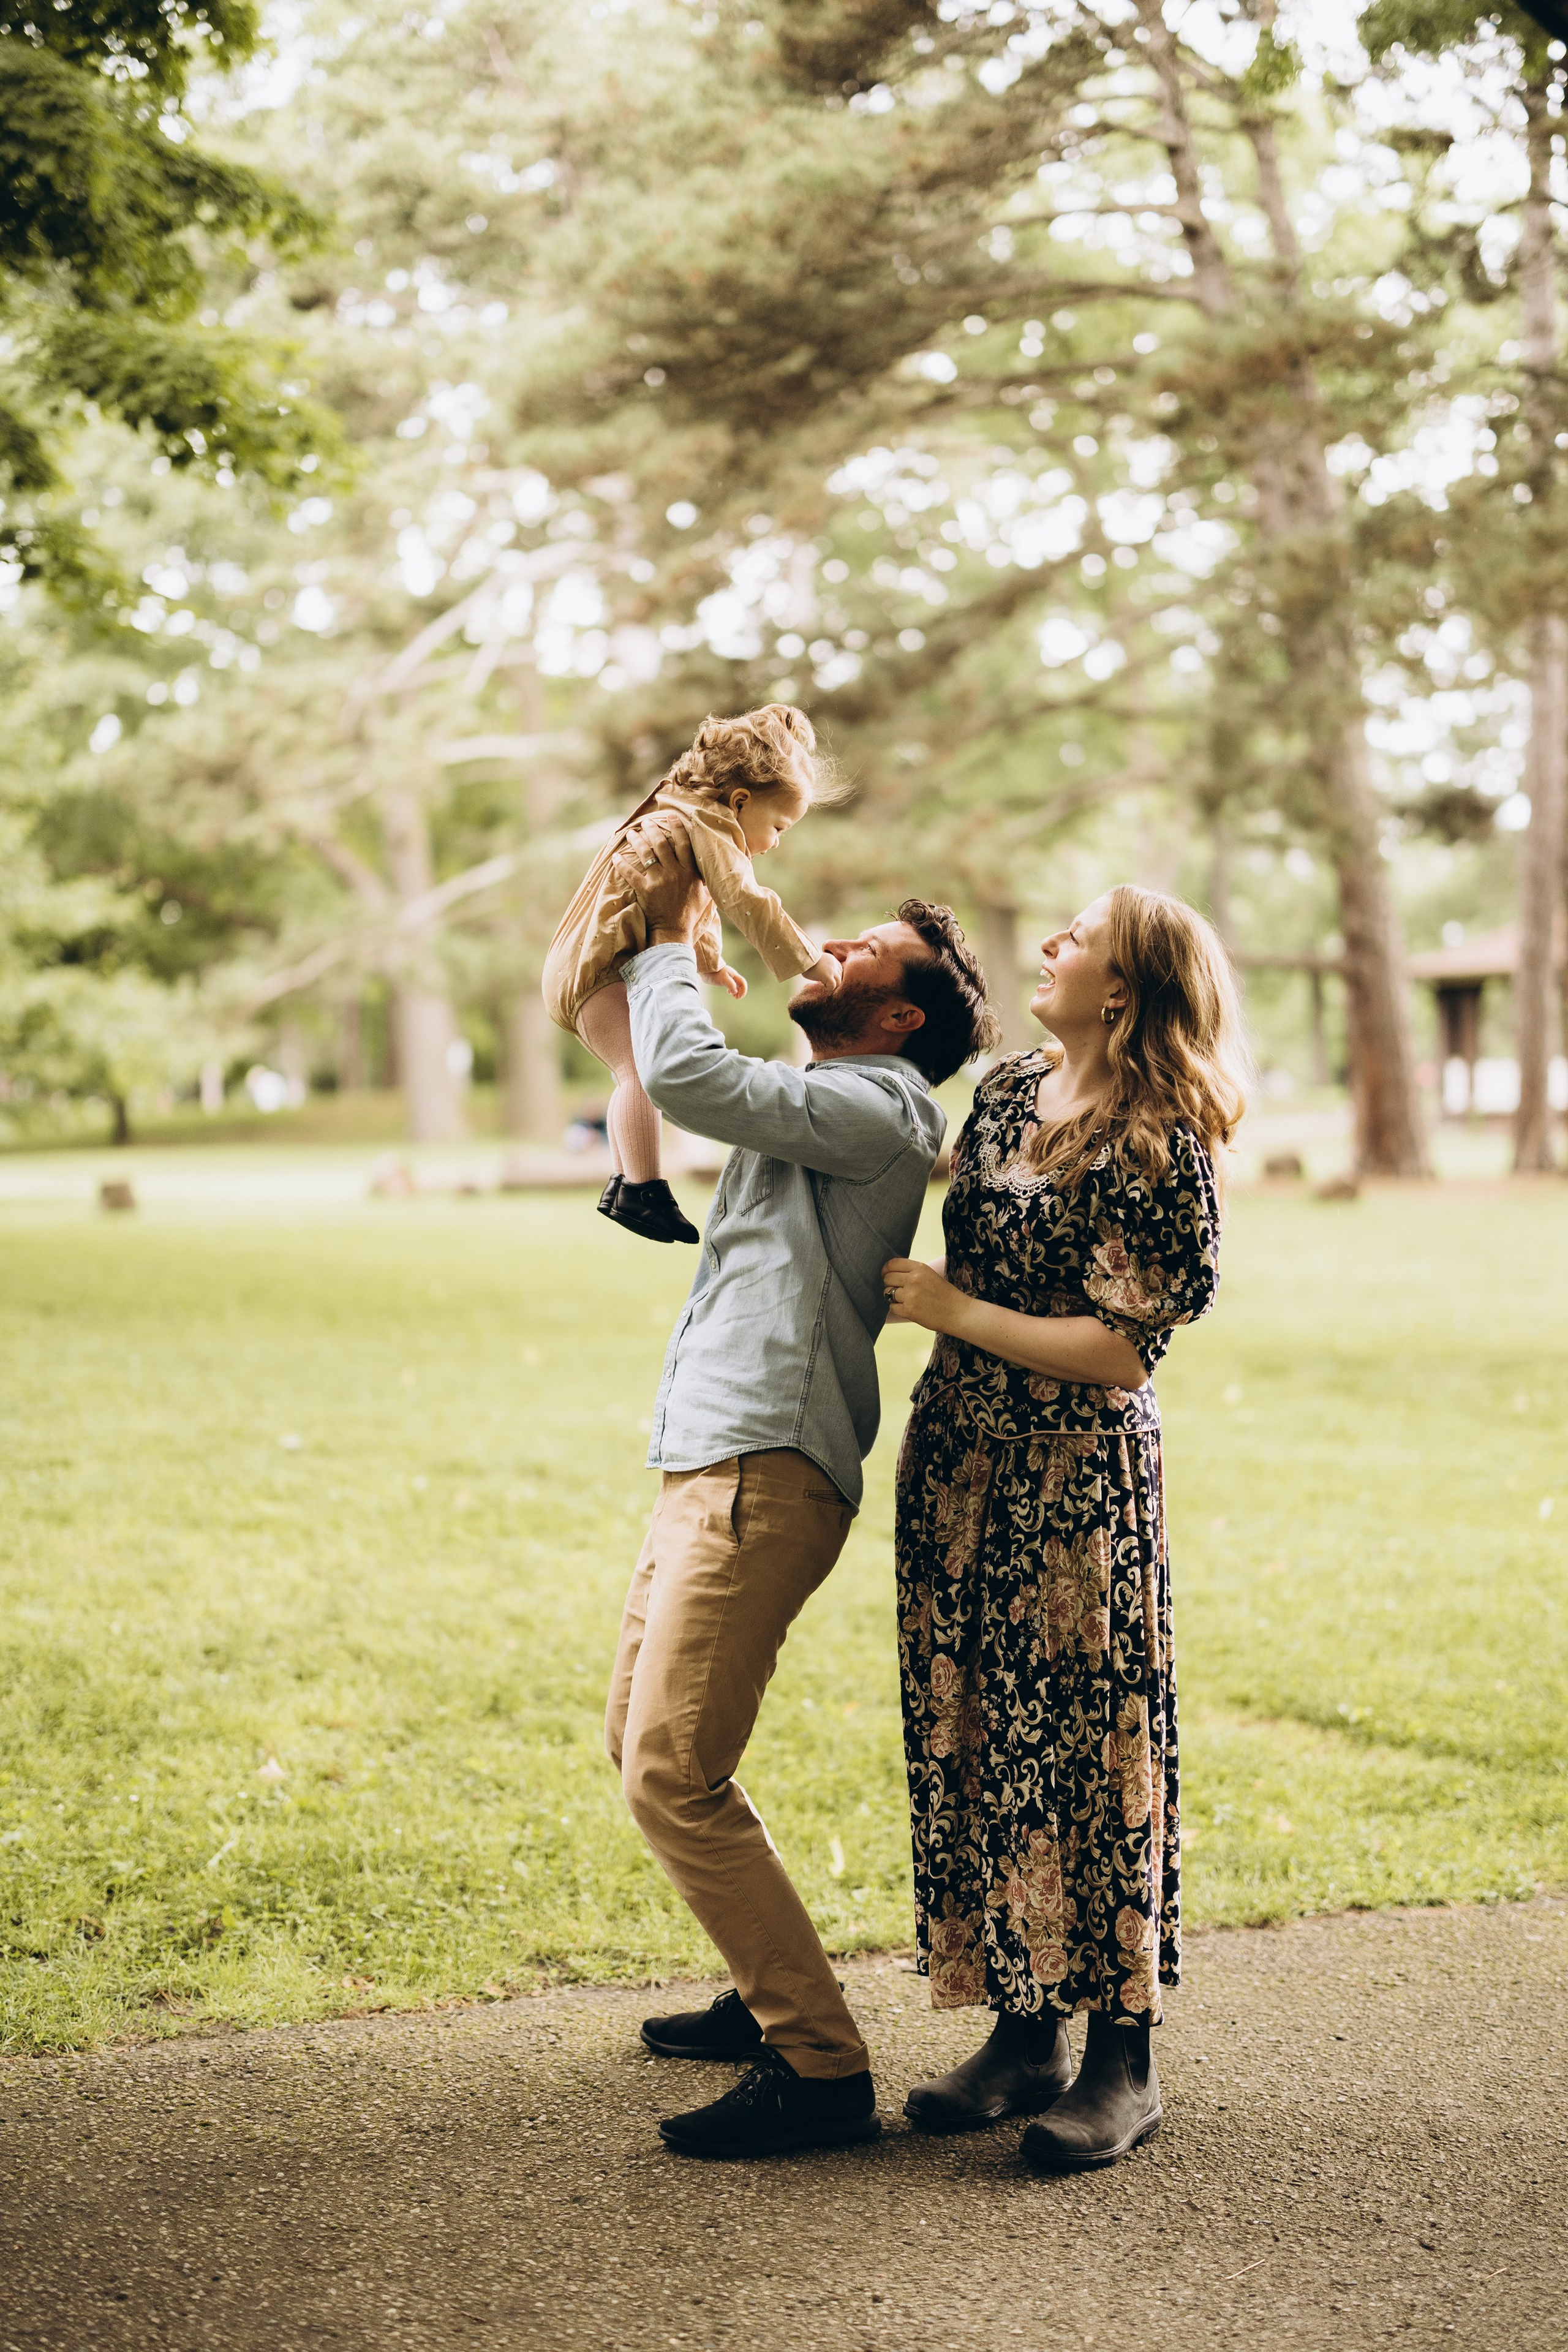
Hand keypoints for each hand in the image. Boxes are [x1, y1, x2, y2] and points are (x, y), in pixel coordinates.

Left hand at [615, 816, 702, 943]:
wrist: (674, 931)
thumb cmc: (690, 913)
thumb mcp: (706, 894)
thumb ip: (706, 878)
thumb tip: (714, 866)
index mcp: (690, 872)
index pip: (683, 843)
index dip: (677, 828)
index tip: (670, 817)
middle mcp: (675, 873)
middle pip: (661, 844)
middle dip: (652, 829)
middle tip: (646, 822)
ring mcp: (659, 880)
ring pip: (646, 854)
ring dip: (637, 841)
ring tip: (631, 833)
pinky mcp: (645, 890)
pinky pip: (631, 873)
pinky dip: (622, 864)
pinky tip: (616, 857)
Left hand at [710, 962, 747, 999]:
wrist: (705, 969)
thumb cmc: (714, 973)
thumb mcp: (723, 979)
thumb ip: (731, 985)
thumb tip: (735, 992)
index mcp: (734, 975)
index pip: (743, 983)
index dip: (743, 990)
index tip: (739, 997)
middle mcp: (732, 976)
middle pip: (740, 984)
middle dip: (741, 992)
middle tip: (737, 998)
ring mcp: (728, 978)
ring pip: (736, 985)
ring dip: (737, 991)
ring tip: (735, 997)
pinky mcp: (723, 980)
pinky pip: (730, 985)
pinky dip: (731, 990)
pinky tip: (729, 993)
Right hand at [804, 951, 841, 991]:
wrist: (803, 957)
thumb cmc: (806, 960)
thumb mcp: (819, 960)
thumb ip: (825, 965)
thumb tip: (824, 974)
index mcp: (832, 959)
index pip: (839, 970)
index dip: (833, 976)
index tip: (825, 976)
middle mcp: (834, 964)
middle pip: (840, 977)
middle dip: (833, 981)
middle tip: (824, 980)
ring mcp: (832, 970)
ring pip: (839, 982)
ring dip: (831, 985)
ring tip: (823, 982)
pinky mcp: (828, 976)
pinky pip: (833, 986)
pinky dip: (829, 987)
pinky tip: (822, 984)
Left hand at [881, 1257, 963, 1331]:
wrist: (958, 1312)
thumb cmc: (945, 1294)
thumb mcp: (930, 1275)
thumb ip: (912, 1272)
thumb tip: (890, 1273)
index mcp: (920, 1268)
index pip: (892, 1264)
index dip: (886, 1270)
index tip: (886, 1274)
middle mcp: (913, 1279)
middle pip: (887, 1278)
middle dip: (889, 1284)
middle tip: (898, 1290)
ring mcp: (910, 1295)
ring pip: (887, 1293)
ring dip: (893, 1297)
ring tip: (906, 1300)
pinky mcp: (909, 1310)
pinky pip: (892, 1307)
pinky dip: (898, 1309)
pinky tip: (909, 1309)